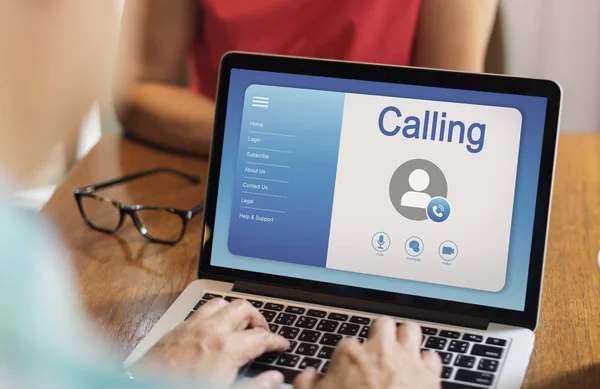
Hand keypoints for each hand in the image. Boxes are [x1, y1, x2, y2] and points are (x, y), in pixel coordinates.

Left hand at [137, 298, 289, 387]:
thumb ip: (256, 387)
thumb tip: (275, 379)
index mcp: (227, 348)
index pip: (262, 337)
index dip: (277, 340)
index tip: (282, 344)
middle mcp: (210, 330)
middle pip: (243, 308)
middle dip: (258, 318)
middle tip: (263, 333)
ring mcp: (191, 326)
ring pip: (221, 303)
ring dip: (234, 312)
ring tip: (239, 326)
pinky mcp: (175, 329)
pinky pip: (200, 311)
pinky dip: (213, 315)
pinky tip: (212, 329)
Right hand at [295, 318, 441, 388]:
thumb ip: (306, 384)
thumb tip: (308, 376)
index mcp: (350, 355)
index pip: (347, 343)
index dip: (348, 357)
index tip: (348, 368)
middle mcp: (380, 351)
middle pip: (382, 325)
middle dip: (380, 334)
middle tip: (378, 349)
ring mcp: (406, 360)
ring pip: (410, 330)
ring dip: (405, 338)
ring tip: (401, 349)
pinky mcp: (429, 375)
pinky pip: (432, 357)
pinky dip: (426, 363)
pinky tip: (420, 371)